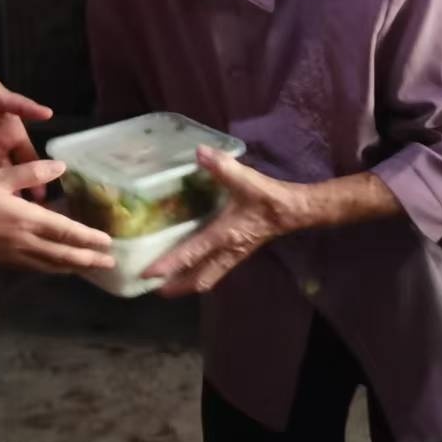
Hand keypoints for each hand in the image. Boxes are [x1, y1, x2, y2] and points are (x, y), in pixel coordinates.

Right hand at [0, 161, 113, 273]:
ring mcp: (14, 254)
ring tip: (90, 268)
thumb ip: (31, 172)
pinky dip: (52, 268)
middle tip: (109, 263)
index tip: (108, 242)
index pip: (66, 232)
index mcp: (27, 220)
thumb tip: (62, 167)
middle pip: (63, 254)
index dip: (89, 237)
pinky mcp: (4, 260)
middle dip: (88, 259)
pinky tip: (56, 267)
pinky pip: (36, 267)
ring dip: (73, 267)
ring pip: (51, 264)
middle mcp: (25, 241)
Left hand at [144, 148, 295, 296]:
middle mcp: (226, 251)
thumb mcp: (245, 179)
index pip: (191, 254)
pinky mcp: (238, 253)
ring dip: (188, 284)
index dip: (169, 265)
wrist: (293, 210)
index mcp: (224, 235)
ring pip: (208, 278)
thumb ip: (221, 166)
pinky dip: (200, 274)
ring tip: (168, 285)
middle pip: (198, 279)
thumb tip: (199, 152)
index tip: (148, 274)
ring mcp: (233, 255)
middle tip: (154, 289)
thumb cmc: (268, 197)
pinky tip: (191, 267)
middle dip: (177, 287)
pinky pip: (215, 270)